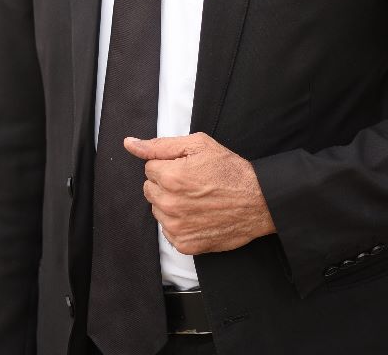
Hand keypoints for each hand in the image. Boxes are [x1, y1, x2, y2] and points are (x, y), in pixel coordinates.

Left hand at [123, 131, 275, 255]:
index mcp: (171, 177)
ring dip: (170, 204)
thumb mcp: (198, 145)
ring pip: (157, 210)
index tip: (186, 168)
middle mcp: (170, 204)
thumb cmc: (229, 171)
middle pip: (149, 190)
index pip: (149, 167)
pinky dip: (179, 223)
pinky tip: (197, 215)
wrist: (257, 202)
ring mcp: (177, 227)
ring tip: (195, 199)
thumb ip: (159, 145)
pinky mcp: (185, 244)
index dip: (168, 165)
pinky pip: (168, 231)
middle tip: (191, 182)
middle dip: (165, 183)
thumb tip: (129, 144)